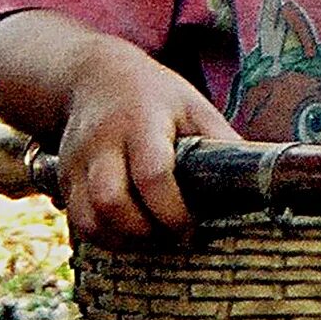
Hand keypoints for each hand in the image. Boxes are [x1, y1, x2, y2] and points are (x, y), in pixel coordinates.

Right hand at [54, 40, 234, 247]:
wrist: (92, 78)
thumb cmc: (154, 95)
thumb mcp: (193, 106)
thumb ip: (220, 140)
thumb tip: (257, 179)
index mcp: (142, 125)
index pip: (152, 174)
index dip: (172, 210)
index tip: (192, 228)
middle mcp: (102, 145)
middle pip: (110, 202)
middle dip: (143, 232)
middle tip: (172, 238)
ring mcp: (76, 163)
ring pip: (86, 219)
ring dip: (121, 241)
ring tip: (152, 239)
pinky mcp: (62, 178)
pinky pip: (77, 220)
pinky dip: (102, 237)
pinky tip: (129, 233)